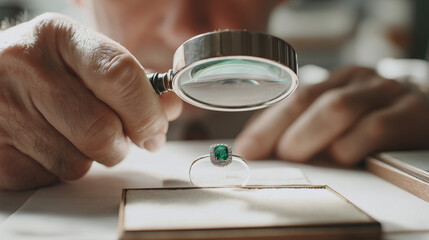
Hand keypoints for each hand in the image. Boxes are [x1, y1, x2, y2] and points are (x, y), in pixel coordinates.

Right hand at [0, 13, 181, 189]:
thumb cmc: (44, 70)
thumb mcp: (82, 58)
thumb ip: (129, 82)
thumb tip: (168, 109)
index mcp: (59, 36)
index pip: (119, 75)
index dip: (147, 111)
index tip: (156, 128)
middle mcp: (26, 67)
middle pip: (102, 129)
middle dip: (122, 144)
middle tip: (121, 139)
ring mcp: (4, 109)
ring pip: (78, 162)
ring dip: (90, 157)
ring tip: (73, 133)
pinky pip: (51, 177)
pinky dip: (60, 168)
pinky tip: (47, 143)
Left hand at [235, 66, 428, 164]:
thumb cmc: (377, 119)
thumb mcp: (340, 120)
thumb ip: (307, 130)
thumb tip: (268, 154)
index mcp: (336, 80)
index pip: (292, 97)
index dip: (265, 123)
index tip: (245, 147)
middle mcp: (356, 80)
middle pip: (308, 98)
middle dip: (278, 128)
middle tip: (263, 153)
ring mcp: (383, 93)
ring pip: (337, 107)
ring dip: (308, 134)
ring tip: (292, 154)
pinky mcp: (410, 113)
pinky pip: (374, 127)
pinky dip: (350, 145)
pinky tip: (340, 157)